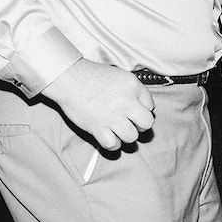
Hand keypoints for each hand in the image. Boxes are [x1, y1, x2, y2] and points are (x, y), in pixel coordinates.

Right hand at [40, 59, 155, 149]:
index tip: (134, 110)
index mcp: (133, 88)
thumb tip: (148, 107)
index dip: (143, 110)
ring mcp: (112, 117)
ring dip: (127, 136)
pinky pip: (113, 144)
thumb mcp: (123, 77)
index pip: (150, 107)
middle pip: (146, 123)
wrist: (71, 79)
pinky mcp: (98, 127)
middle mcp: (125, 103)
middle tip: (132, 123)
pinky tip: (110, 136)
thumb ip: (138, 91)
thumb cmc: (95, 77)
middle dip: (141, 126)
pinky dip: (113, 144)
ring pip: (132, 137)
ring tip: (119, 129)